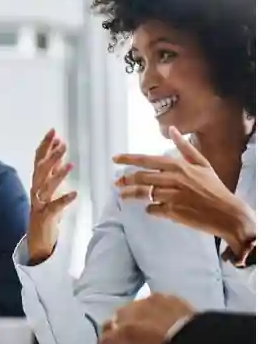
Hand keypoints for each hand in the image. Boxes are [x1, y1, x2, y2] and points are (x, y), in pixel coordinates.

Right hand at [27, 129, 77, 263]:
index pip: (39, 158)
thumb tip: (59, 155)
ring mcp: (39, 202)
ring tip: (70, 164)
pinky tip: (75, 194)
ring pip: (46, 186)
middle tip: (62, 144)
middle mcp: (36, 189)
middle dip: (51, 155)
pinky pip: (55, 206)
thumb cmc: (46, 211)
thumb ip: (53, 173)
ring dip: (57, 174)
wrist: (38, 238)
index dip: (45, 145)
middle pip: (41, 169)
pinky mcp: (46, 215)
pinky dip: (64, 200)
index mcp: (37, 181)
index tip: (53, 131)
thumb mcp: (50, 189)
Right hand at [98, 294, 194, 343]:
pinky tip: (164, 329)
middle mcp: (130, 313)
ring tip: (149, 341)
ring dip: (135, 326)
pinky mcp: (166, 297)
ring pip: (131, 312)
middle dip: (119, 341)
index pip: (104, 343)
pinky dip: (152, 317)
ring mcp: (148, 302)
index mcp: (123, 332)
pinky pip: (151, 306)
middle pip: (114, 324)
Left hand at [114, 128, 255, 253]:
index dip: (129, 159)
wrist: (229, 213)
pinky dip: (149, 209)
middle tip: (117, 183)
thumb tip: (172, 129)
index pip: (147, 160)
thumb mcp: (203, 164)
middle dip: (125, 179)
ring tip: (122, 196)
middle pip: (141, 177)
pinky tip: (150, 209)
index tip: (115, 159)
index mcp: (179, 166)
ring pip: (143, 193)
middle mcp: (173, 179)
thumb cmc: (215, 188)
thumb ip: (185, 147)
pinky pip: (153, 209)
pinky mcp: (172, 212)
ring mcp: (172, 196)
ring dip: (130, 194)